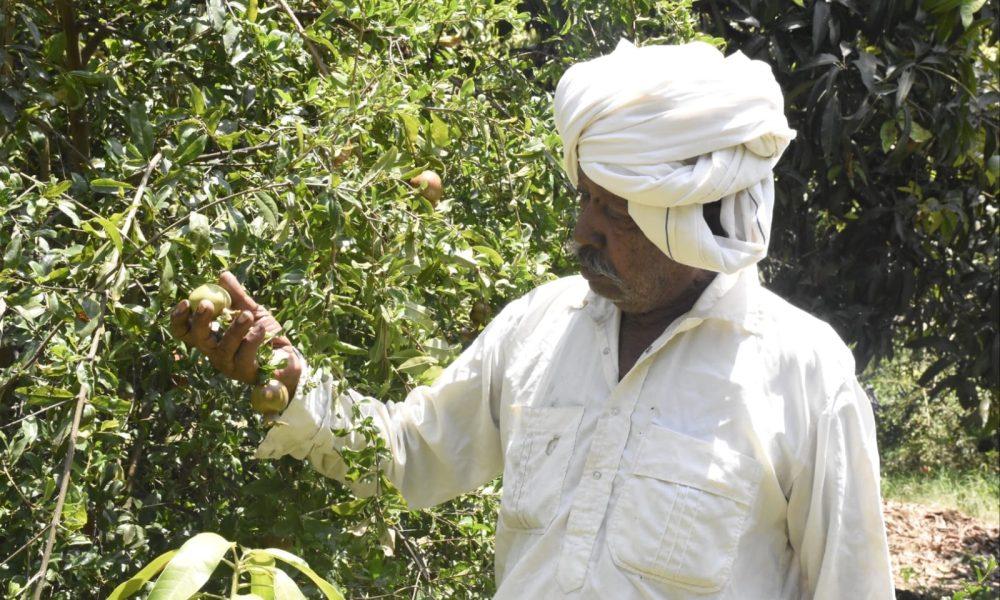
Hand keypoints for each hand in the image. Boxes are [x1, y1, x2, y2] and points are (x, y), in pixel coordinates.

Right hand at [169, 271, 301, 396]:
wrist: (289, 356)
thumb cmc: (264, 333)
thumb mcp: (251, 311)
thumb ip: (236, 296)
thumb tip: (223, 275)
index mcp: (210, 336)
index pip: (185, 330)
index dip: (179, 318)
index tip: (185, 301)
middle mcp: (214, 351)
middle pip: (197, 339)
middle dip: (200, 321)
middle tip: (207, 304)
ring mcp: (228, 364)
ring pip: (223, 347)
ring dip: (235, 329)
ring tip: (248, 315)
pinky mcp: (245, 372)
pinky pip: (244, 355)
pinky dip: (253, 339)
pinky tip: (262, 329)